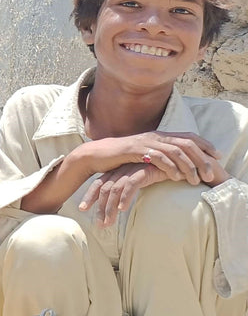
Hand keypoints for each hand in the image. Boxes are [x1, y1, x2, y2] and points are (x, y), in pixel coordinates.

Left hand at [79, 162, 167, 225]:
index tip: (82, 210)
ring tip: (108, 223)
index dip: (90, 196)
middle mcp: (122, 170)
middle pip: (104, 190)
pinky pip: (130, 185)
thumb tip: (119, 204)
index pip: (99, 184)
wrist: (177, 159)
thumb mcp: (140, 179)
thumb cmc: (158, 170)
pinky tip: (123, 209)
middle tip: (99, 225)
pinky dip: (125, 197)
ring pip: (115, 190)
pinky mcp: (144, 170)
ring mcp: (132, 169)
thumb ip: (128, 187)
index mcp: (118, 171)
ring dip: (110, 208)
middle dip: (100, 208)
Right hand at [81, 131, 222, 185]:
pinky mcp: (136, 150)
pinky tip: (176, 177)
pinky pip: (158, 157)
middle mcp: (155, 136)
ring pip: (175, 151)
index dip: (205, 144)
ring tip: (196, 180)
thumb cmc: (121, 158)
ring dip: (189, 166)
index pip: (188, 136)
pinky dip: (170, 167)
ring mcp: (145, 142)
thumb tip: (177, 163)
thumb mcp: (144, 155)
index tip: (218, 156)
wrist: (96, 154)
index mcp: (159, 136)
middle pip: (186, 143)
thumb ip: (159, 155)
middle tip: (210, 174)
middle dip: (201, 159)